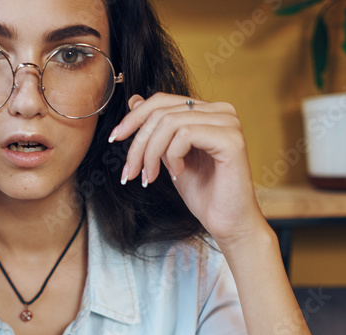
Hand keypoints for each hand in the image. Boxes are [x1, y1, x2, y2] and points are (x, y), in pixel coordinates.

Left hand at [109, 93, 269, 249]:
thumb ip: (157, 130)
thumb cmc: (204, 194)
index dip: (134, 117)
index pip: (162, 100)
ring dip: (151, 153)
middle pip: (162, 112)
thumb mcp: (170, 157)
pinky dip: (172, 156)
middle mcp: (221, 111)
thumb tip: (134, 100)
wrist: (227, 223)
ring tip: (150, 177)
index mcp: (207, 112)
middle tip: (131, 172)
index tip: (114, 138)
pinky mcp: (231, 139)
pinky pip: (185, 135)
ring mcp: (228, 123)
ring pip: (170, 122)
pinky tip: (177, 174)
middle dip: (138, 143)